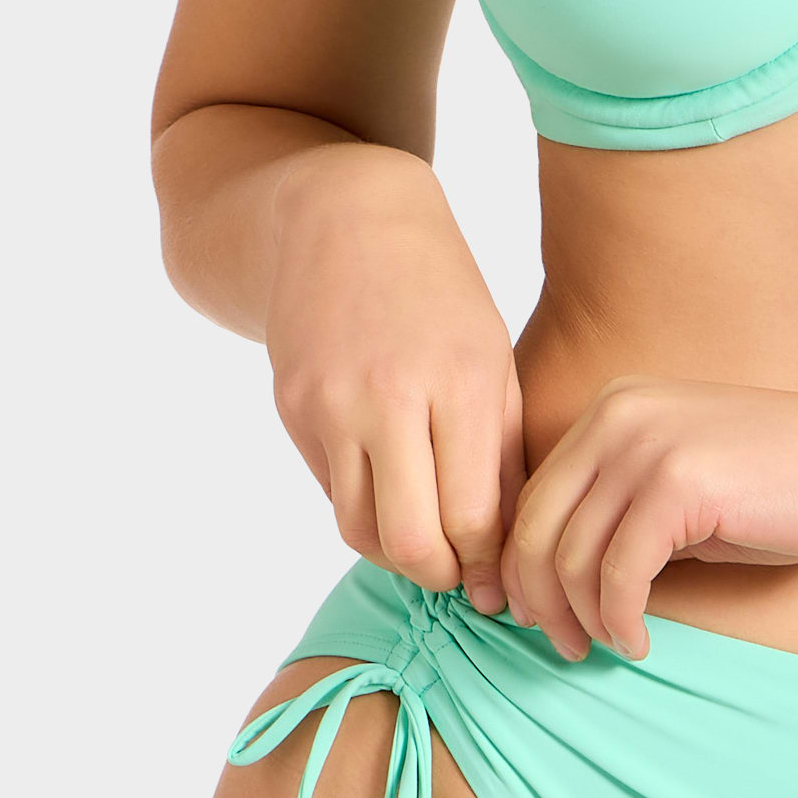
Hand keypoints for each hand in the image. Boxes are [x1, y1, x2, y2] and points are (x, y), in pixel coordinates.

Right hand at [265, 144, 523, 612]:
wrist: (345, 218)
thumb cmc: (442, 295)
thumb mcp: (494, 360)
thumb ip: (504, 455)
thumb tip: (504, 556)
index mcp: (461, 381)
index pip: (473, 517)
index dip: (488, 566)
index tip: (498, 579)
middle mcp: (391, 396)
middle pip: (412, 541)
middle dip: (442, 577)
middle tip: (462, 575)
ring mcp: (332, 403)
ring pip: (360, 530)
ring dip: (397, 553)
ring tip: (429, 543)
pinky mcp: (292, 408)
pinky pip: (332, 490)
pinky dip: (364, 508)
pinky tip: (391, 493)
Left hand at [499, 376, 797, 661]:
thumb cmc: (792, 484)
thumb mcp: (687, 489)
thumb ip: (622, 514)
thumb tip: (556, 583)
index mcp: (614, 408)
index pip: (533, 499)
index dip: (523, 569)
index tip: (536, 619)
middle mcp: (619, 414)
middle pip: (534, 528)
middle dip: (538, 600)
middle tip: (564, 647)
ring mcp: (648, 444)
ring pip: (569, 555)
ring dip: (581, 618)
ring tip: (609, 648)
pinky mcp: (681, 482)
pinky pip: (618, 572)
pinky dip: (620, 619)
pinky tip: (641, 642)